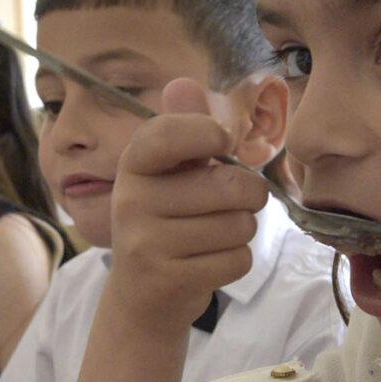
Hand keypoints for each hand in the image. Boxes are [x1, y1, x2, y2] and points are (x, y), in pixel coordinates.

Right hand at [101, 78, 263, 330]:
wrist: (142, 297)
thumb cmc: (167, 223)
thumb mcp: (171, 175)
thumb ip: (185, 130)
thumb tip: (184, 84)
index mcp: (133, 166)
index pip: (167, 134)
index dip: (208, 132)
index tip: (224, 140)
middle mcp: (131, 201)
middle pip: (230, 185)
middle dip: (249, 195)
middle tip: (235, 203)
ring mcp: (145, 244)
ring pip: (239, 225)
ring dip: (243, 231)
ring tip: (216, 236)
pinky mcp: (168, 280)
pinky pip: (237, 260)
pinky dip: (236, 261)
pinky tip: (211, 262)